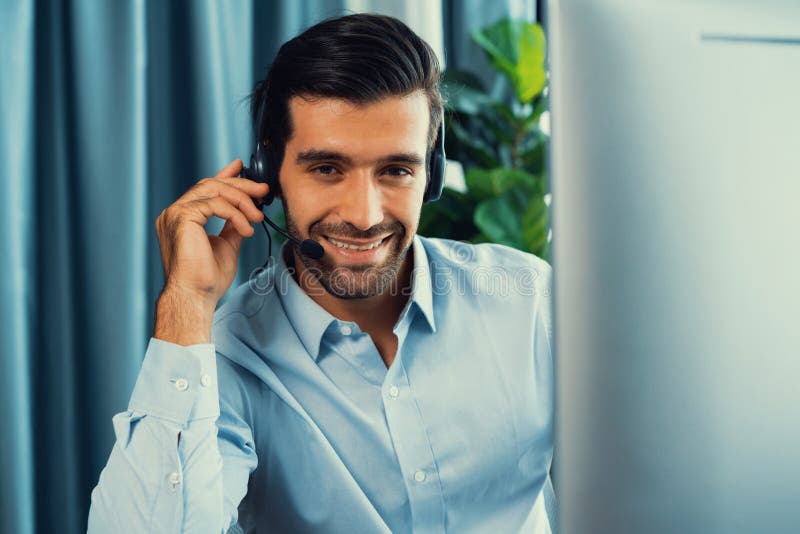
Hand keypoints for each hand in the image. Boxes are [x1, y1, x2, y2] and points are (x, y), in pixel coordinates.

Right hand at [153, 159, 267, 343]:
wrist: (195, 296)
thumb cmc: (206, 279)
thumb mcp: (226, 246)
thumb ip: (232, 227)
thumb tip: (246, 214)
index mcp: (183, 218)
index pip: (205, 189)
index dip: (224, 175)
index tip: (241, 168)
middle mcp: (175, 212)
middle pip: (211, 184)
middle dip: (240, 185)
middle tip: (263, 190)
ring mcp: (175, 213)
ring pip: (213, 189)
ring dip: (242, 200)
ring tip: (257, 216)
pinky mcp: (181, 217)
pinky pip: (215, 204)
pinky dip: (235, 214)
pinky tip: (246, 228)